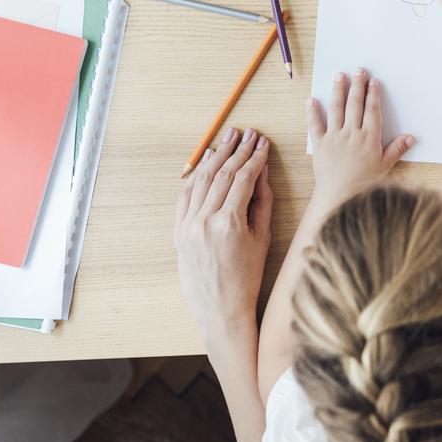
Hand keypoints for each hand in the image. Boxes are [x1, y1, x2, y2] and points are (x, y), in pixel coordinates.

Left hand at [174, 127, 272, 344]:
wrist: (220, 309)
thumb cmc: (247, 277)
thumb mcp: (262, 238)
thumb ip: (262, 202)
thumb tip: (262, 172)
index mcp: (228, 223)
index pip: (243, 178)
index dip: (255, 158)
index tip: (263, 144)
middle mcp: (204, 221)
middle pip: (221, 174)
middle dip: (236, 150)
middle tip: (247, 132)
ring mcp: (188, 225)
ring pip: (201, 180)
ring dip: (216, 156)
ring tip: (228, 138)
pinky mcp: (178, 231)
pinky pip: (186, 195)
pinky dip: (196, 175)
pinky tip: (207, 161)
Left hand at [307, 69, 413, 211]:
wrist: (340, 195)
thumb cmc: (364, 183)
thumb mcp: (384, 166)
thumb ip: (396, 149)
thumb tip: (411, 137)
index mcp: (369, 137)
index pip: (372, 110)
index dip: (373, 94)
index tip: (373, 81)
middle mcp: (351, 133)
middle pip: (355, 104)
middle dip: (357, 85)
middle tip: (359, 70)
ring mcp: (334, 137)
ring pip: (336, 109)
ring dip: (338, 90)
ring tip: (339, 75)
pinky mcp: (320, 144)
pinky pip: (315, 125)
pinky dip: (312, 112)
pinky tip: (311, 99)